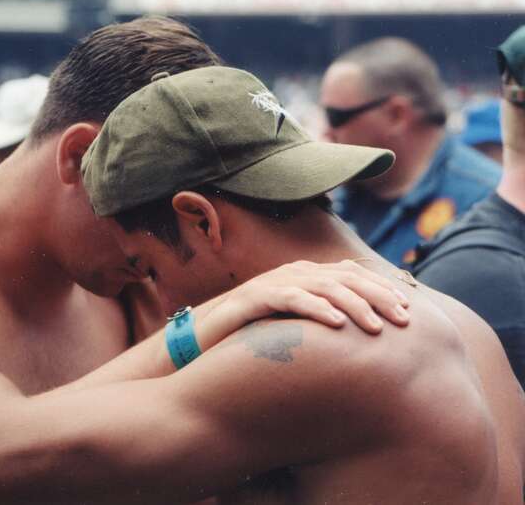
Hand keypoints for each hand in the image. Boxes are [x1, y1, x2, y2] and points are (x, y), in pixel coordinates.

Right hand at [195, 260, 408, 350]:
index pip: (352, 275)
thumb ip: (321, 318)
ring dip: (354, 305)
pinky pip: (290, 299)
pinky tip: (337, 323)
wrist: (201, 336)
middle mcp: (292, 273)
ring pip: (323, 287)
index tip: (409, 309)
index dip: (382, 289)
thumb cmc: (251, 334)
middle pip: (344, 277)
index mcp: (304, 275)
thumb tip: (361, 331)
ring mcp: (272, 283)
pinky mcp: (253, 298)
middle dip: (378, 296)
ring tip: (377, 327)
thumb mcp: (294, 324)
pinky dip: (315, 308)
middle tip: (403, 319)